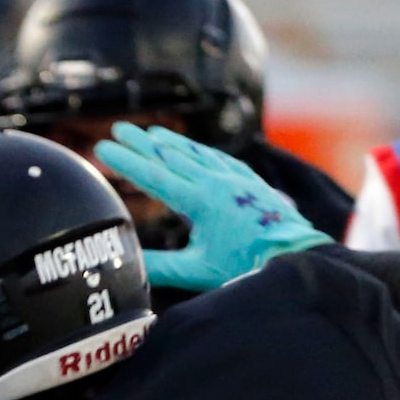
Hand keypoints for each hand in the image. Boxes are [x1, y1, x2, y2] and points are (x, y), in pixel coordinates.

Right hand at [91, 122, 330, 290]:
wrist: (295, 254)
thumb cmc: (246, 266)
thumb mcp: (197, 270)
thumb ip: (159, 267)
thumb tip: (126, 263)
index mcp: (199, 202)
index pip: (154, 176)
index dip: (126, 162)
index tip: (104, 148)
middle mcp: (216, 183)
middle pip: (171, 157)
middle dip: (141, 143)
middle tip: (119, 129)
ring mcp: (235, 179)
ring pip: (195, 153)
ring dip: (169, 142)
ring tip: (150, 132)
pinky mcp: (250, 181)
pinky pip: (218, 158)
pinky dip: (199, 151)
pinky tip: (193, 148)